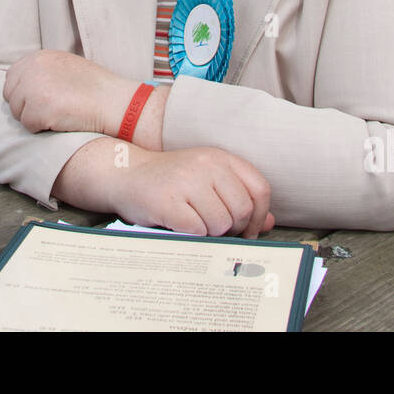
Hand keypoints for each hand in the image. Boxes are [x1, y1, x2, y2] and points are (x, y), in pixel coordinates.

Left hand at [4, 50, 134, 134]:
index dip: (22, 93)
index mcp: (39, 57)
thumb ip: (42, 70)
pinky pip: (28, 125)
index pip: (11, 77)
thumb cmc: (94, 87)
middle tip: (49, 110)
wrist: (113, 101)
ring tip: (58, 113)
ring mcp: (35, 88)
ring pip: (18, 113)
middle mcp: (33, 69)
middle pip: (11, 96)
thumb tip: (20, 84)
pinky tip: (61, 121)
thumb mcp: (65, 66)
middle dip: (25, 107)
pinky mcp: (39, 109)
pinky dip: (41, 128)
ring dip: (34, 118)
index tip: (38, 100)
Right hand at [111, 146, 274, 238]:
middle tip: (216, 231)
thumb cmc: (170, 183)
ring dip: (211, 234)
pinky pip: (197, 230)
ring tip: (195, 225)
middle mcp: (206, 165)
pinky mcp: (167, 201)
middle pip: (242, 211)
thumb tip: (269, 222)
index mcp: (220, 158)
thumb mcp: (207, 181)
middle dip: (233, 229)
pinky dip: (193, 236)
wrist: (124, 174)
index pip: (259, 189)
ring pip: (221, 223)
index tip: (249, 230)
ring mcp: (186, 181)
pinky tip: (181, 226)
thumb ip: (238, 197)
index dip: (259, 216)